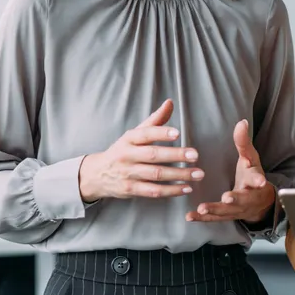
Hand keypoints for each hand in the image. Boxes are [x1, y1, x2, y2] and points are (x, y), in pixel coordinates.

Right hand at [77, 99, 202, 201]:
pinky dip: (171, 191)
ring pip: (156, 174)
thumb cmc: (122, 151)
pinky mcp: (131, 189)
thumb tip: (170, 102)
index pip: (145, 134)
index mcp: (129, 139)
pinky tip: (186, 188)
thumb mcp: (134, 134)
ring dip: (178, 175)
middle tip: (195, 155)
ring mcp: (128, 174)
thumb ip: (154, 120)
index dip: (161, 133)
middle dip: (175, 155)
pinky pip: (153, 191)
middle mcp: (127, 155)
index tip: (178, 133)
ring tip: (197, 174)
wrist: (97, 174)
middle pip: (153, 155)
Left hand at [187, 119, 273, 223]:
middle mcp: (248, 198)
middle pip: (243, 199)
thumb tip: (242, 122)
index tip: (260, 181)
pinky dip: (202, 218)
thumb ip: (244, 142)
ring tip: (202, 208)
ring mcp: (237, 209)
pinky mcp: (227, 216)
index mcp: (254, 181)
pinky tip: (190, 216)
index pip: (257, 179)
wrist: (260, 202)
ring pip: (227, 212)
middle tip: (227, 198)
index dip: (258, 180)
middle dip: (235, 199)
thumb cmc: (252, 175)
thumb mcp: (251, 158)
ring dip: (215, 210)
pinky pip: (214, 219)